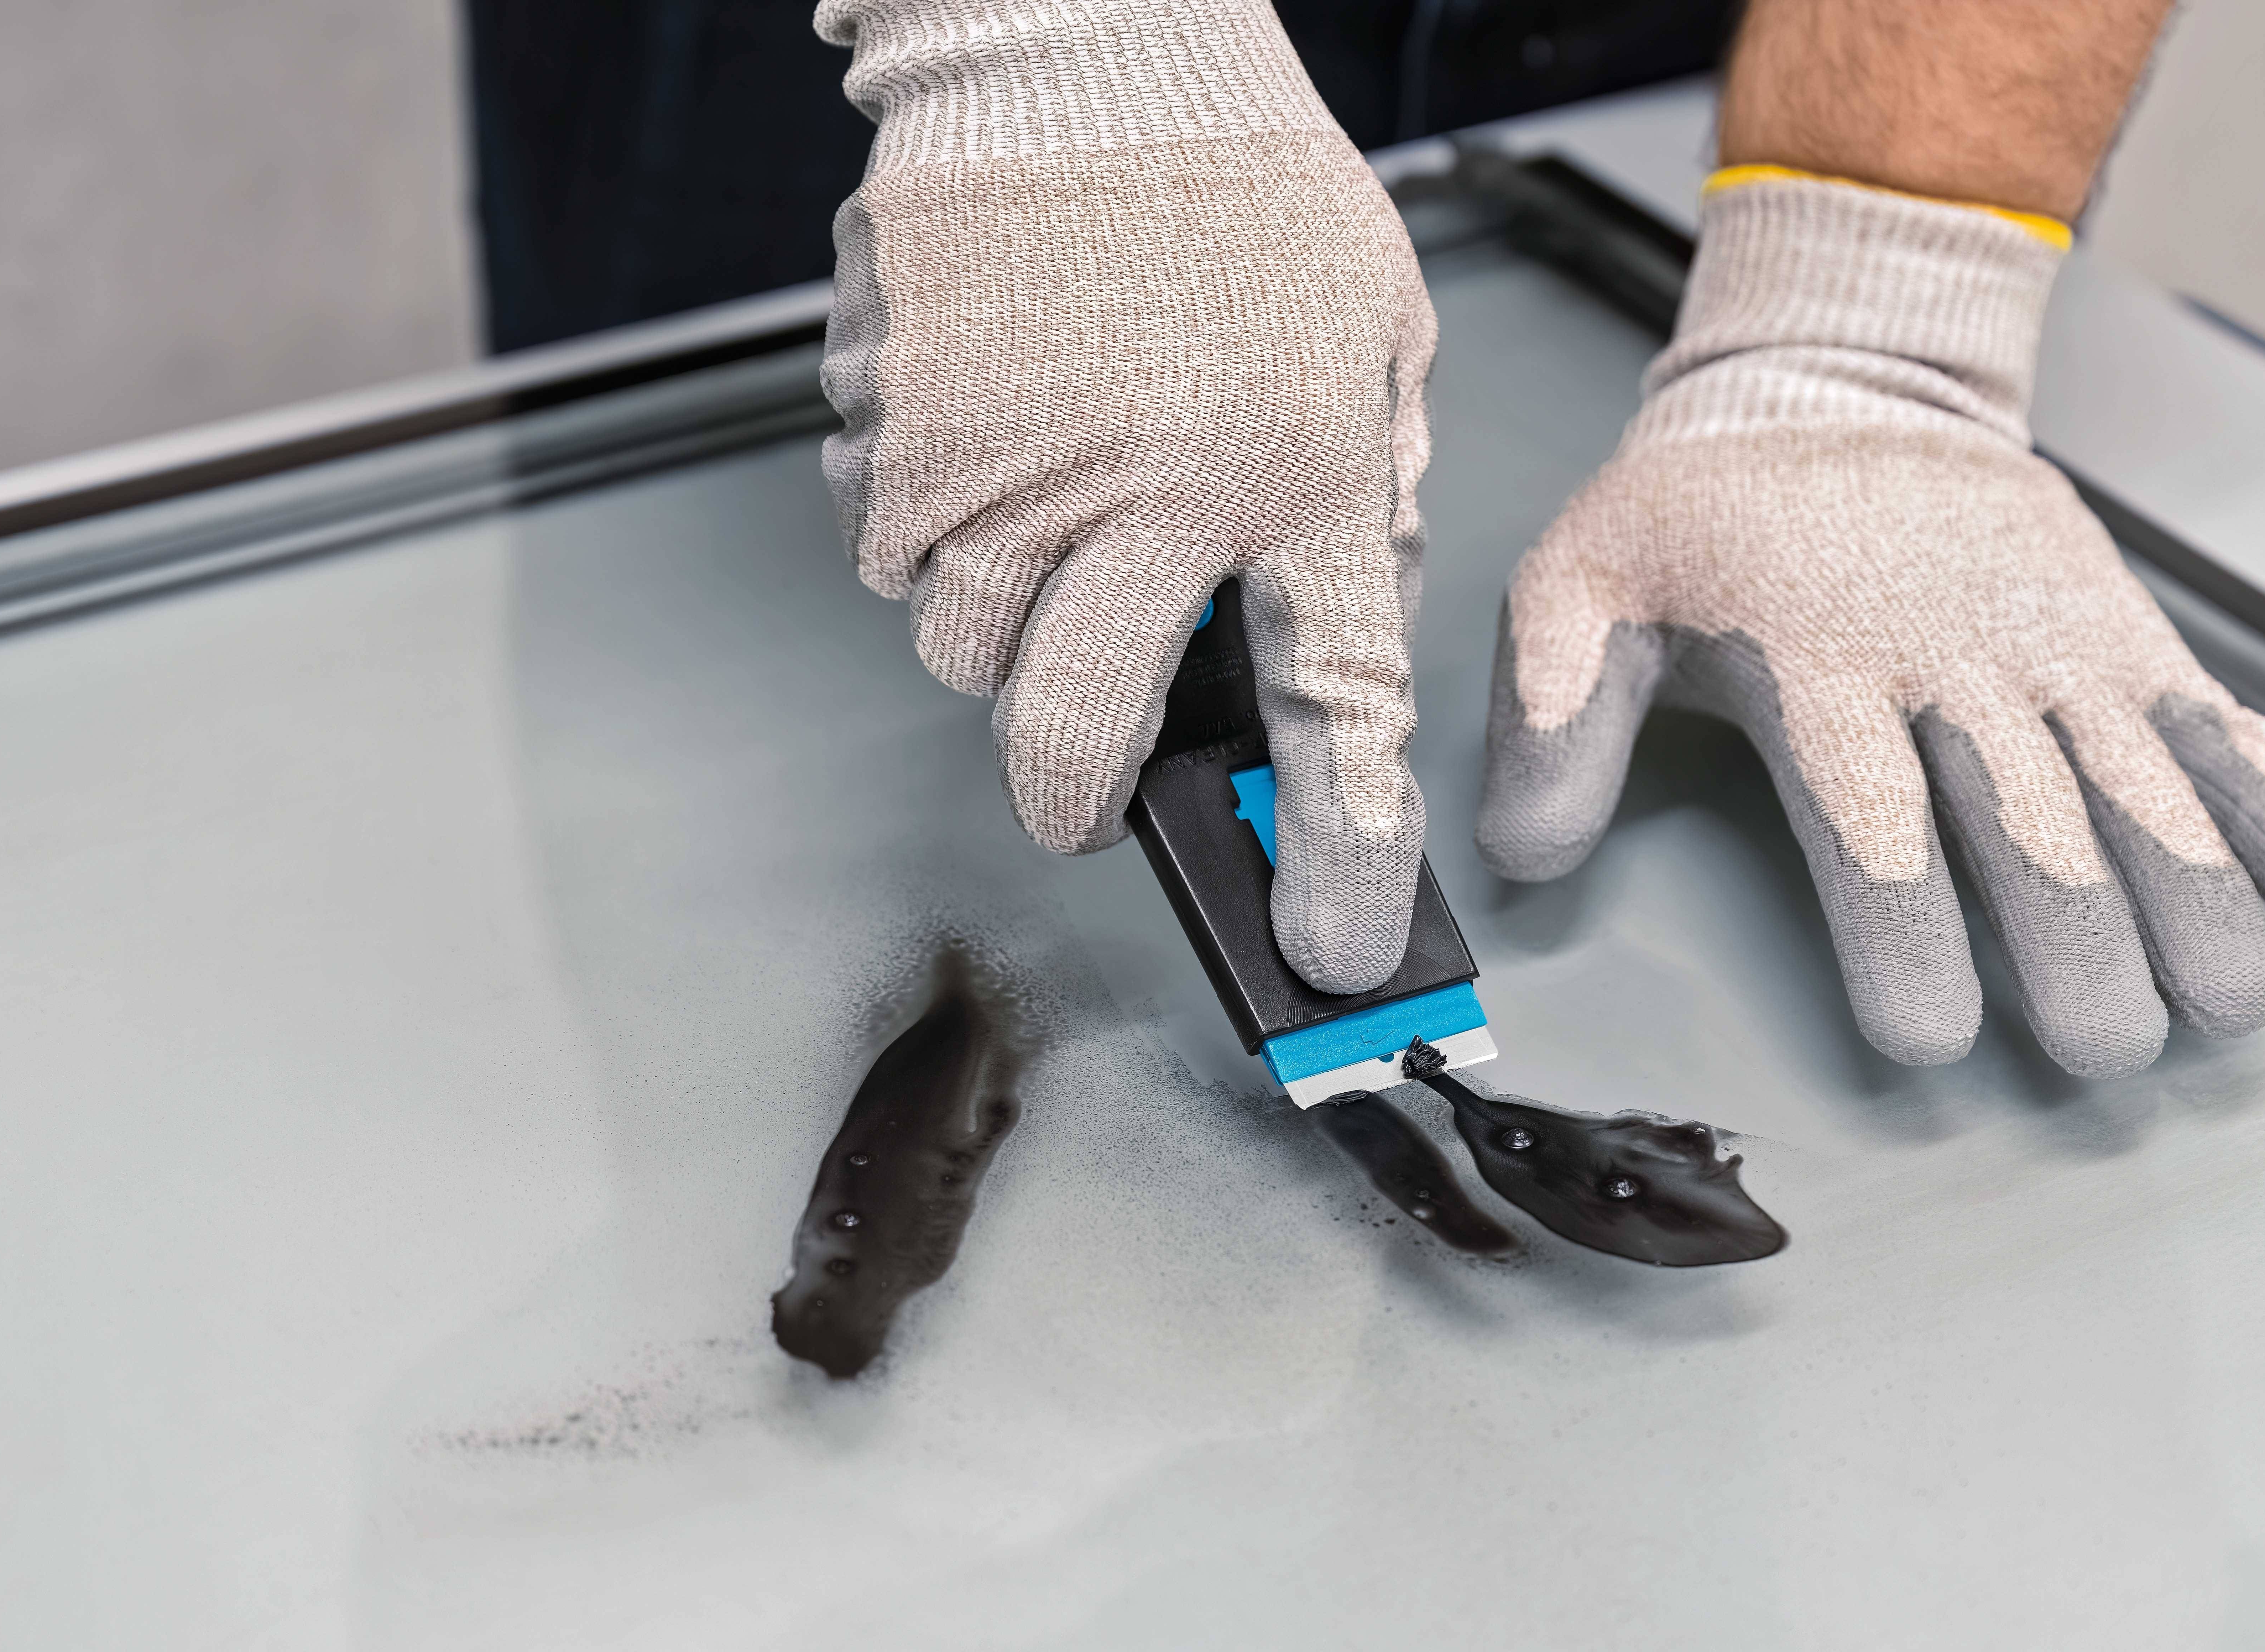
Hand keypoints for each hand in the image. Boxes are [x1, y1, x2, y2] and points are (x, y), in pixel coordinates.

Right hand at [814, 0, 1436, 993]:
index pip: (1338, 712)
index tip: (1330, 948)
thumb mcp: (1375, 350)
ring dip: (1001, 634)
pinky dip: (929, 537)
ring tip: (1048, 525)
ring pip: (962, 655)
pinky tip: (987, 449)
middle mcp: (1147, 491)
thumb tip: (1325, 655)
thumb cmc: (1243, 191)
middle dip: (1078, 800)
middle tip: (1088, 792)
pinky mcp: (900, 427)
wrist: (1086, 43)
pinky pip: (889, 555)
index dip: (1337, 855)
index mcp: (1299, 472)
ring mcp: (1005, 464)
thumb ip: (1364, 514)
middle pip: (1078, 736)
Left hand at [1477, 174, 2264, 1077]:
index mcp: (1819, 661)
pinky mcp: (2128, 634)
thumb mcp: (1582, 582)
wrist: (1841, 375)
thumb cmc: (1703, 512)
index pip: (1870, 818)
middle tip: (2106, 1052)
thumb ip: (1552, 717)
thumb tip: (1524, 855)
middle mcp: (1956, 658)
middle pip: (2032, 821)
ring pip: (2144, 785)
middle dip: (2080, 944)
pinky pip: (2220, 725)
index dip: (1906, 932)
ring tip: (2231, 1006)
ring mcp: (2058, 646)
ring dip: (2200, 900)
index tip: (1933, 1037)